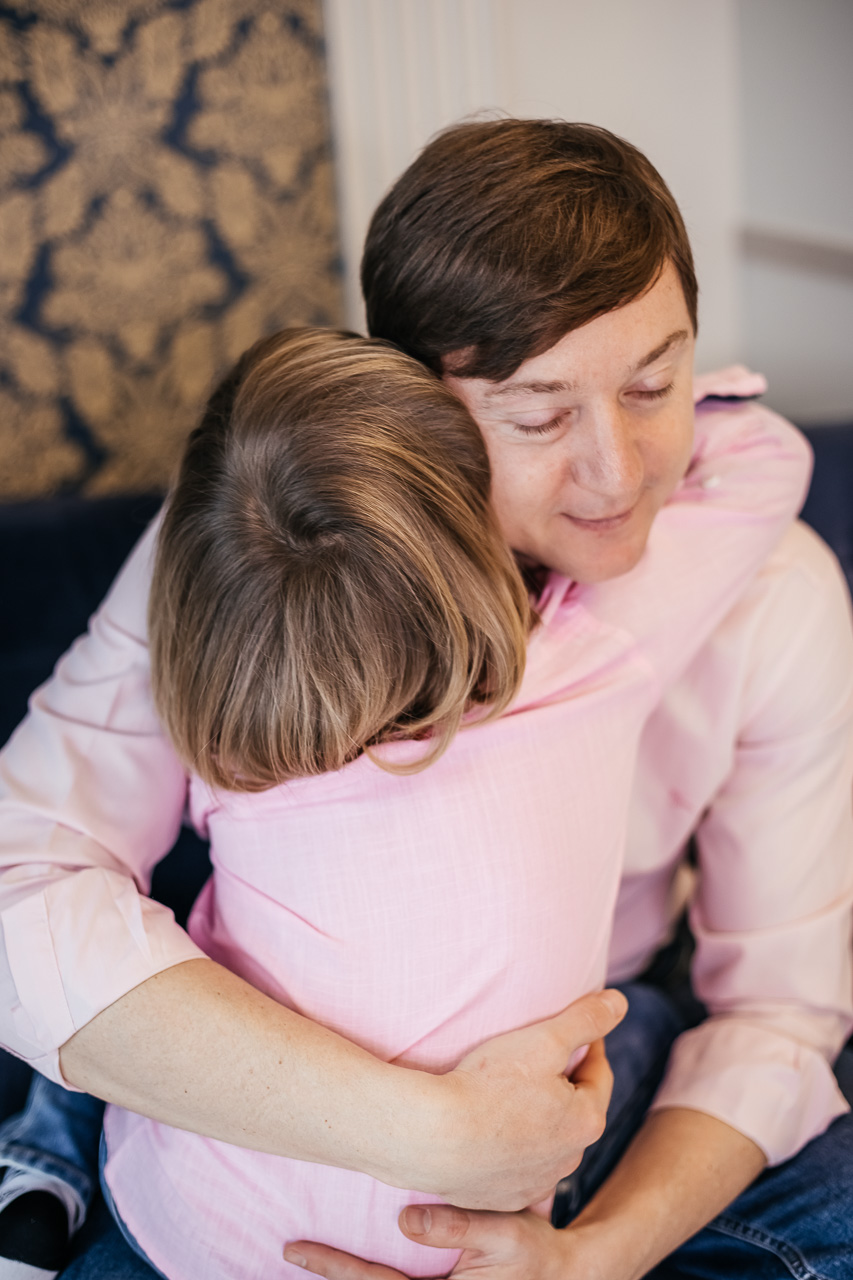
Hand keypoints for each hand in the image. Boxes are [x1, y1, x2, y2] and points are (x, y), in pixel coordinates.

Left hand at [284, 1204, 587, 1279]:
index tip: (296, 1247)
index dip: (333, 1267)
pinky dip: (369, 1275)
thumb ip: (456, 1226)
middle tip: (288, 1250)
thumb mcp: (506, 1233)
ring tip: (309, 1255)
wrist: (569, 1277)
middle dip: (331, 1276)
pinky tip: (349, 1260)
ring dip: (346, 1277)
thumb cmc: (539, 1254)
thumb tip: (403, 1221)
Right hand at [414, 989, 626, 1209]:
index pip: (598, 1074)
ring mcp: (533, 1184)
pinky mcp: (500, 1199)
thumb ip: (586, 1019)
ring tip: (508, 1093)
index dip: (587, 1045)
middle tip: (536, 1059)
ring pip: (545, 1142)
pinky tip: (488, 1129)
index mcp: (586, 1122)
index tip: (571, 1029)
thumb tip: (619, 1002)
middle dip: (562, 1084)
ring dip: (536, 1119)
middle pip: (572, 1110)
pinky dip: (508, 1148)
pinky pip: (514, 1167)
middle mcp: (567, 1161)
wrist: (432, 1137)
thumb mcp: (544, 1039)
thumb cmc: (489, 1085)